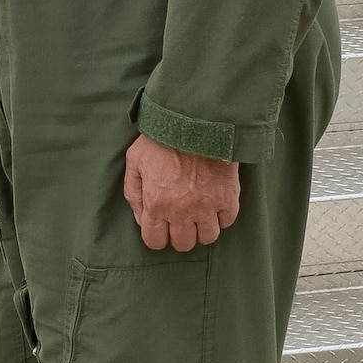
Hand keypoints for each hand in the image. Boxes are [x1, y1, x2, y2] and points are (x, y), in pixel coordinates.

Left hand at [123, 134, 238, 251]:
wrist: (195, 118)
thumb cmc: (162, 138)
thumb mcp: (135, 161)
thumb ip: (133, 192)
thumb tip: (141, 218)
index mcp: (157, 204)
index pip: (155, 242)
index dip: (157, 234)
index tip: (161, 224)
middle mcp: (182, 211)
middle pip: (183, 244)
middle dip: (179, 232)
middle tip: (180, 216)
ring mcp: (207, 206)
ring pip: (207, 238)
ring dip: (202, 228)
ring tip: (199, 211)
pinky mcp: (228, 197)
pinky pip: (227, 221)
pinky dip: (221, 215)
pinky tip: (214, 202)